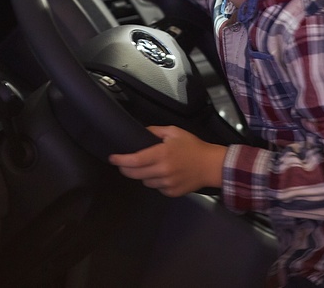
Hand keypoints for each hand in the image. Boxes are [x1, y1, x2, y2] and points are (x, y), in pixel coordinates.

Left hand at [109, 126, 227, 196]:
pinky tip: (163, 174)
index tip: (112, 158)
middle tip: (123, 163)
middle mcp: (162, 171)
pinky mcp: (171, 193)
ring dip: (142, 175)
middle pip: (135, 174)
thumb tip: (140, 132)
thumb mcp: (174, 132)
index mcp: (162, 154)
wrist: (211, 165)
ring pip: (144, 182)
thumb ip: (155, 131)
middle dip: (125, 169)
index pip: (135, 160)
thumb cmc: (193, 146)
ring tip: (150, 167)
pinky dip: (155, 182)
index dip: (121, 160)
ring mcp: (167, 184)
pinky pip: (156, 188)